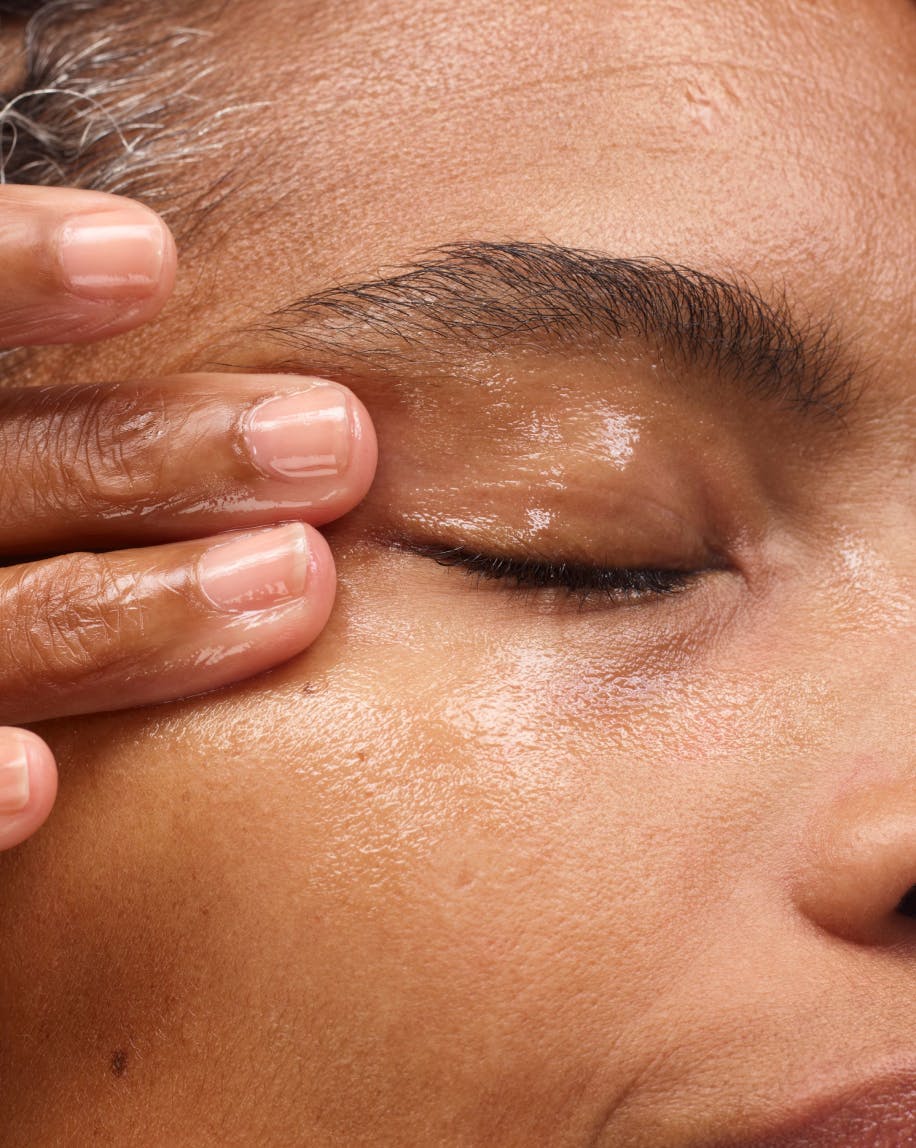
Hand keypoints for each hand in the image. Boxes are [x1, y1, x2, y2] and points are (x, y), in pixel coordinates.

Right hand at [0, 186, 376, 849]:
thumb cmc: (28, 509)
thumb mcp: (32, 461)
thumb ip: (74, 430)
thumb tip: (176, 272)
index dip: (5, 273)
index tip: (151, 256)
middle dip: (142, 457)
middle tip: (335, 442)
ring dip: (126, 617)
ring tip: (300, 584)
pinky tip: (38, 788)